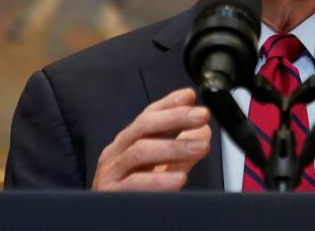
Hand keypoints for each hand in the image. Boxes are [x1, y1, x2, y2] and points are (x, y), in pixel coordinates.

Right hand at [92, 87, 210, 190]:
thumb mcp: (160, 169)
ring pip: (141, 151)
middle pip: (144, 126)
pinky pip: (135, 184)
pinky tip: (179, 178)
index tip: (190, 96)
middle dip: (175, 118)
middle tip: (201, 115)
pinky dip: (159, 181)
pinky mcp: (112, 194)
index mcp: (127, 143)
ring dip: (174, 147)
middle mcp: (116, 153)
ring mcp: (111, 173)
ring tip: (200, 147)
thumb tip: (203, 130)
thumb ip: (180, 151)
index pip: (148, 116)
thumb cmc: (133, 194)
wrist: (111, 222)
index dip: (169, 103)